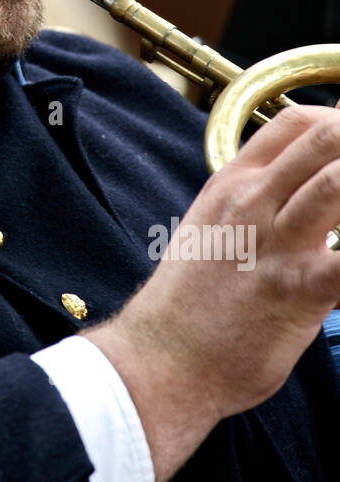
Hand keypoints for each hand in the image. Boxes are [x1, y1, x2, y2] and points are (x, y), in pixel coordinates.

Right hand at [116, 101, 339, 422]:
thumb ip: (254, 204)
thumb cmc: (190, 304)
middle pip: (328, 138)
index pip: (297, 122)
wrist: (160, 359)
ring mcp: (275, 242)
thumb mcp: (212, 229)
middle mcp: (254, 202)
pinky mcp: (297, 290)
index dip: (338, 122)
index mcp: (233, 184)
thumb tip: (295, 193)